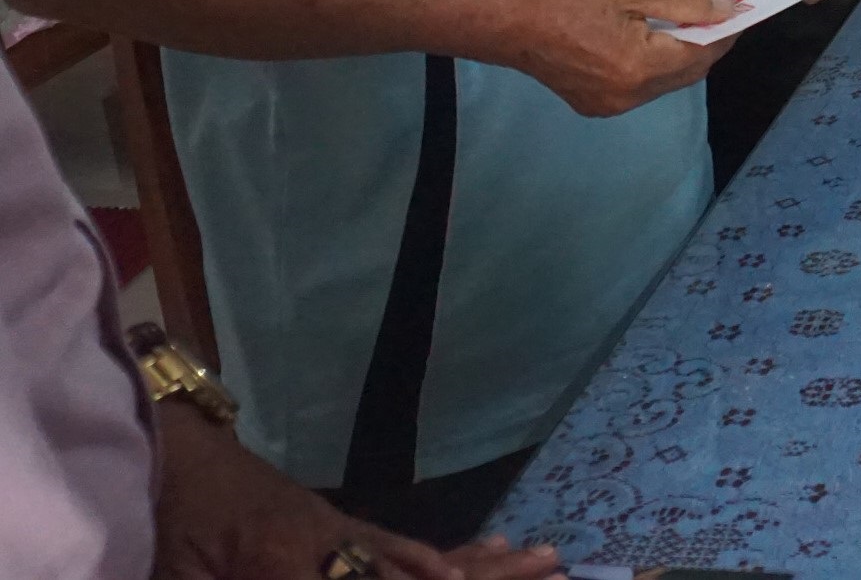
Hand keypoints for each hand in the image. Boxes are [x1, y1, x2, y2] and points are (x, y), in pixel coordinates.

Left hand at [152, 399, 563, 577]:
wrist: (152, 449)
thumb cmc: (159, 520)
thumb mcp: (183, 574)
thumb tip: (347, 570)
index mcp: (288, 558)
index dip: (434, 578)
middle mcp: (329, 540)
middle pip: (417, 569)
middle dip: (485, 575)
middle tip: (553, 566)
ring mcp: (334, 528)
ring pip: (418, 554)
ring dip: (483, 563)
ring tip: (541, 555)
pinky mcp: (327, 521)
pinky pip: (397, 543)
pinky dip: (445, 552)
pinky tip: (480, 551)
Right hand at [475, 0, 733, 116]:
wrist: (507, 23)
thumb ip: (684, 1)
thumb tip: (727, 10)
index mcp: (639, 66)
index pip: (702, 52)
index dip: (725, 30)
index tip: (741, 8)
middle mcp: (630, 95)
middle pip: (688, 72)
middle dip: (707, 44)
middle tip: (718, 12)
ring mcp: (612, 105)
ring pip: (666, 81)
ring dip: (682, 55)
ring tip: (686, 22)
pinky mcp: (596, 105)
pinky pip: (643, 87)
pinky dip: (656, 65)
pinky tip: (652, 40)